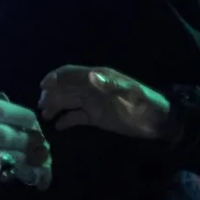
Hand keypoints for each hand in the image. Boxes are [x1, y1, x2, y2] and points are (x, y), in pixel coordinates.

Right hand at [39, 66, 175, 140]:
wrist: (159, 123)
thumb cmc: (143, 106)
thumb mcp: (128, 94)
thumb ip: (108, 85)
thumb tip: (89, 75)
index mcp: (98, 77)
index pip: (71, 73)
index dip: (56, 77)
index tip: (43, 86)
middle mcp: (91, 87)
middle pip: (65, 88)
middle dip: (51, 94)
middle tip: (41, 105)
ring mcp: (92, 102)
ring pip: (68, 101)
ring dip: (55, 106)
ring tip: (44, 116)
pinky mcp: (95, 117)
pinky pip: (76, 116)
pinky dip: (66, 120)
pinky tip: (57, 126)